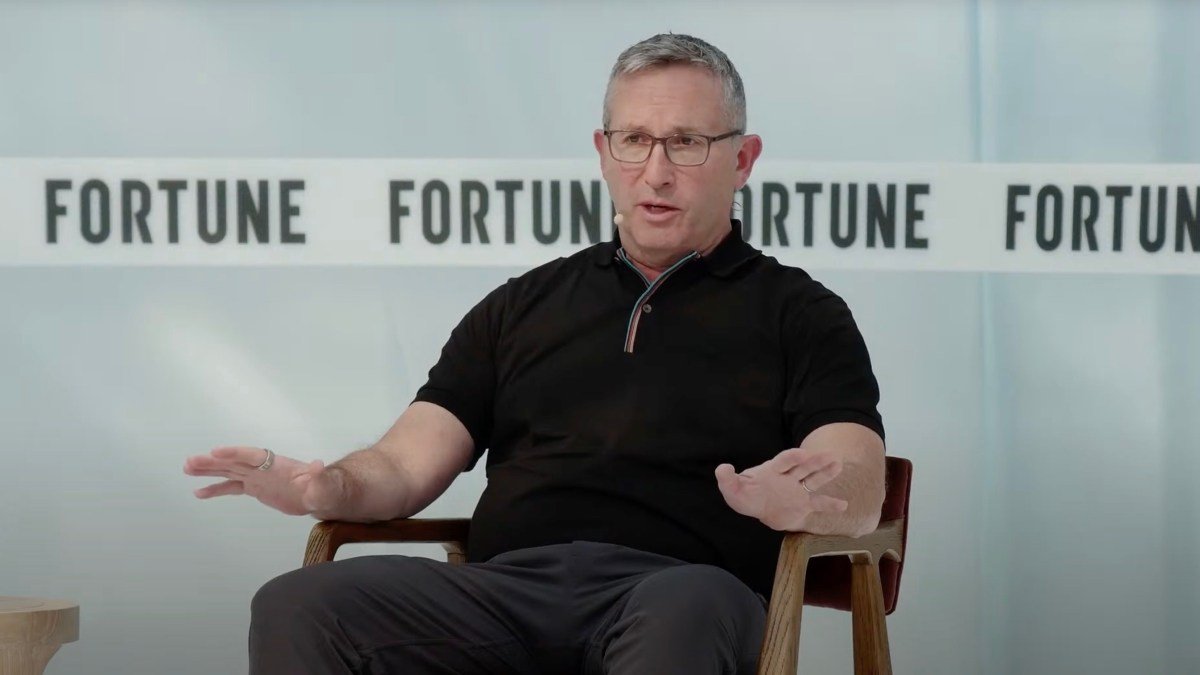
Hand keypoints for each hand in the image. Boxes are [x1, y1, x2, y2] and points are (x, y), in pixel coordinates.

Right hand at [183, 446, 341, 516]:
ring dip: (208, 470)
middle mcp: (263, 467)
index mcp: (277, 464)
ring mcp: (257, 476)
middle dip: (213, 461)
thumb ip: (318, 476)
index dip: (236, 453)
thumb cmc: (323, 488)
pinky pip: (231, 487)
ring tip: (187, 468)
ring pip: (228, 471)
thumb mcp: (323, 484)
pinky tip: (199, 492)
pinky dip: (215, 489)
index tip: (216, 452)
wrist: (321, 494)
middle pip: (234, 461)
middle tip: (190, 461)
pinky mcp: (254, 488)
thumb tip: (319, 465)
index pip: (254, 456)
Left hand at [715, 446, 847, 531]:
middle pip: (803, 467)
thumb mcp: (733, 489)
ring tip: (839, 464)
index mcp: (773, 470)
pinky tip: (843, 505)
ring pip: (814, 479)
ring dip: (826, 473)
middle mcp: (788, 477)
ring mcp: (797, 490)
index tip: (802, 454)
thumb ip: (728, 479)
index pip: (784, 460)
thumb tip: (722, 468)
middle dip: (816, 461)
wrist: (758, 507)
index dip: (793, 457)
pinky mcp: (803, 504)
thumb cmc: (746, 495)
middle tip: (831, 455)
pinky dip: (830, 505)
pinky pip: (818, 503)